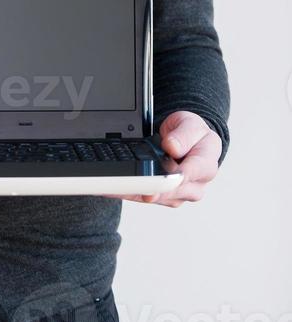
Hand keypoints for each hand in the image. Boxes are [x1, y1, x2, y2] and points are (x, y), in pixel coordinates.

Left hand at [101, 110, 221, 207]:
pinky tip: (114, 187)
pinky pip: (147, 197)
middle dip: (152, 189)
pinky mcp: (166, 198)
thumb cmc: (191, 133)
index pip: (192, 172)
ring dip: (137, 192)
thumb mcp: (190, 123)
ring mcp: (181, 194)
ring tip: (117, 185)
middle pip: (173, 191)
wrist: (187, 140)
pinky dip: (130, 192)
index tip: (158, 179)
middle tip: (132, 185)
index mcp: (206, 163)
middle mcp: (197, 183)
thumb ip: (184, 134)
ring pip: (158, 198)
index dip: (173, 177)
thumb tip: (173, 147)